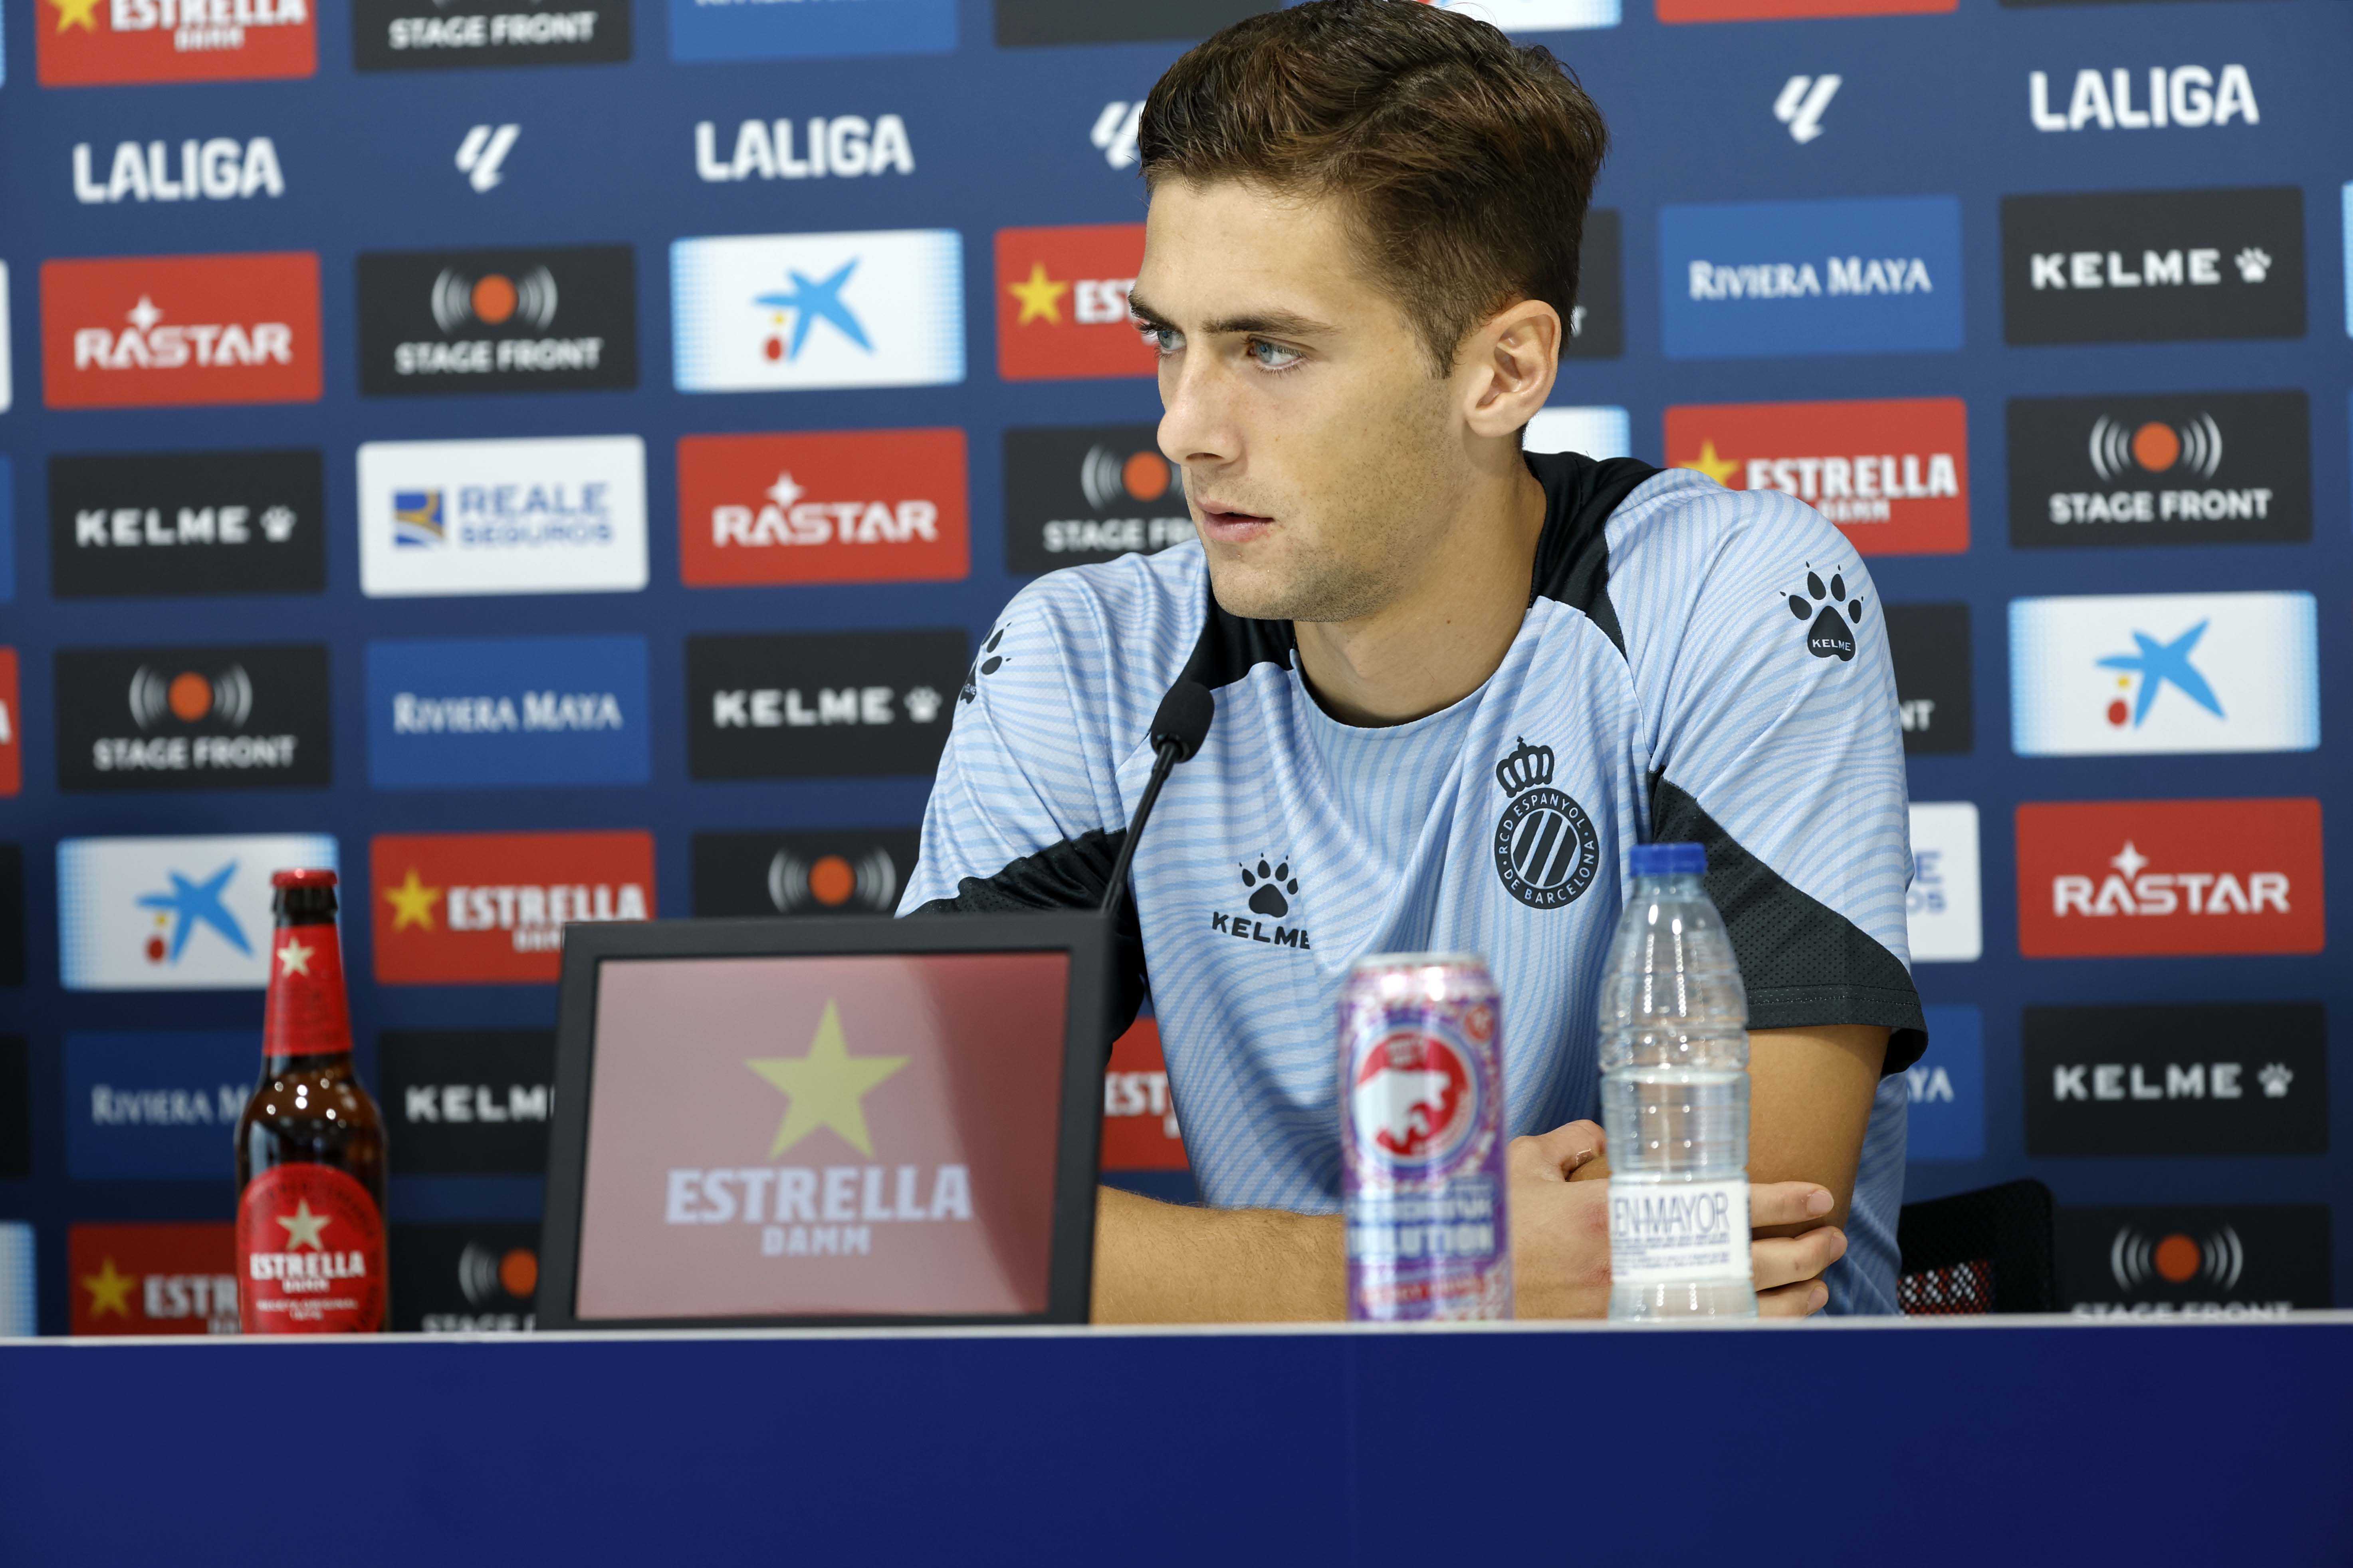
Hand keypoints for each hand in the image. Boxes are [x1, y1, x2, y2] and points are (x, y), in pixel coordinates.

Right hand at [1506, 1122, 1845, 1318]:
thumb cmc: (1486, 1226)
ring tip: (1820, 1285)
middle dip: (1801, 1251)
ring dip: (1788, 1299)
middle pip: (1744, 1263)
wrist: (1452, 1294)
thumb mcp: (1520, 1167)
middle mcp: (1635, 1265)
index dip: (1779, 1201)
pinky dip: (1746, 1333)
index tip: (1818, 1195)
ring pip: (1736, 1310)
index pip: (1722, 1205)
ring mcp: (1633, 1309)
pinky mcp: (1624, 1339)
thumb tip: (1596, 1138)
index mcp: (1617, 1213)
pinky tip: (1770, 1327)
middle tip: (1832, 1239)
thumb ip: (1566, 1145)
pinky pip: (1705, 1337)